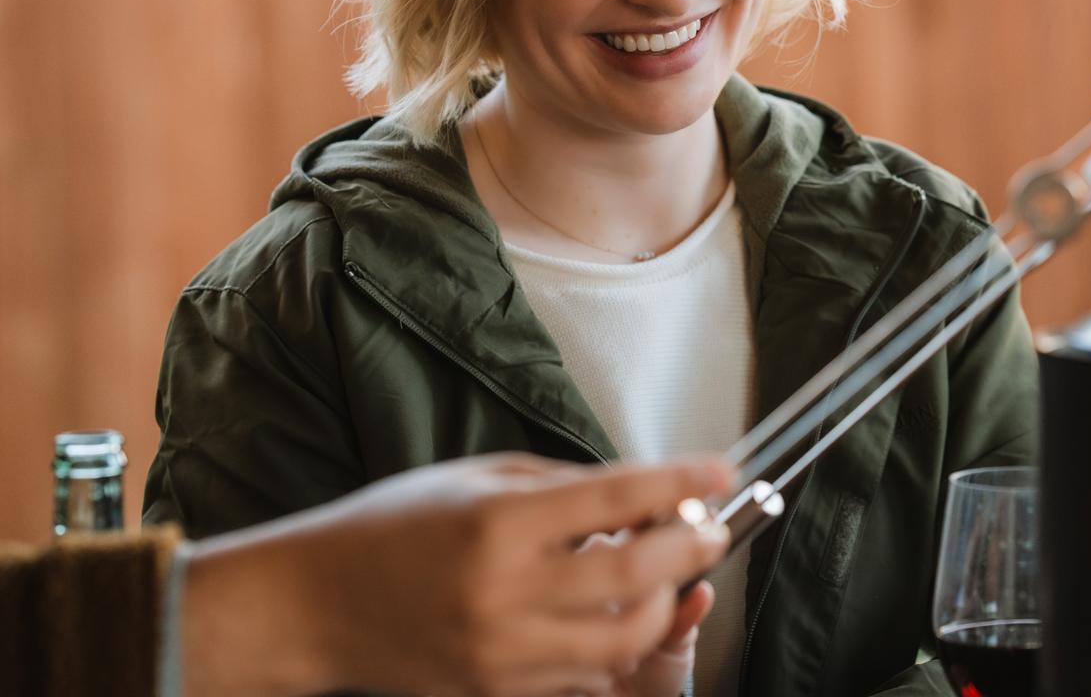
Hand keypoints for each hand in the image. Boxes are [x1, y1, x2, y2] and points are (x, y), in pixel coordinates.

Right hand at [181, 453, 732, 696]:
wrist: (315, 605)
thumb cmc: (395, 526)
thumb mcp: (479, 478)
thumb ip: (565, 486)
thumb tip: (644, 492)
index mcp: (500, 521)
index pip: (618, 496)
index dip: (682, 481)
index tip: (720, 471)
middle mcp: (505, 590)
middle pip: (640, 571)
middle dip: (693, 545)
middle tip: (709, 527)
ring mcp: (502, 651)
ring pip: (626, 638)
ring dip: (663, 603)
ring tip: (664, 575)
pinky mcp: (495, 692)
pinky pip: (587, 677)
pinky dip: (616, 646)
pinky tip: (615, 614)